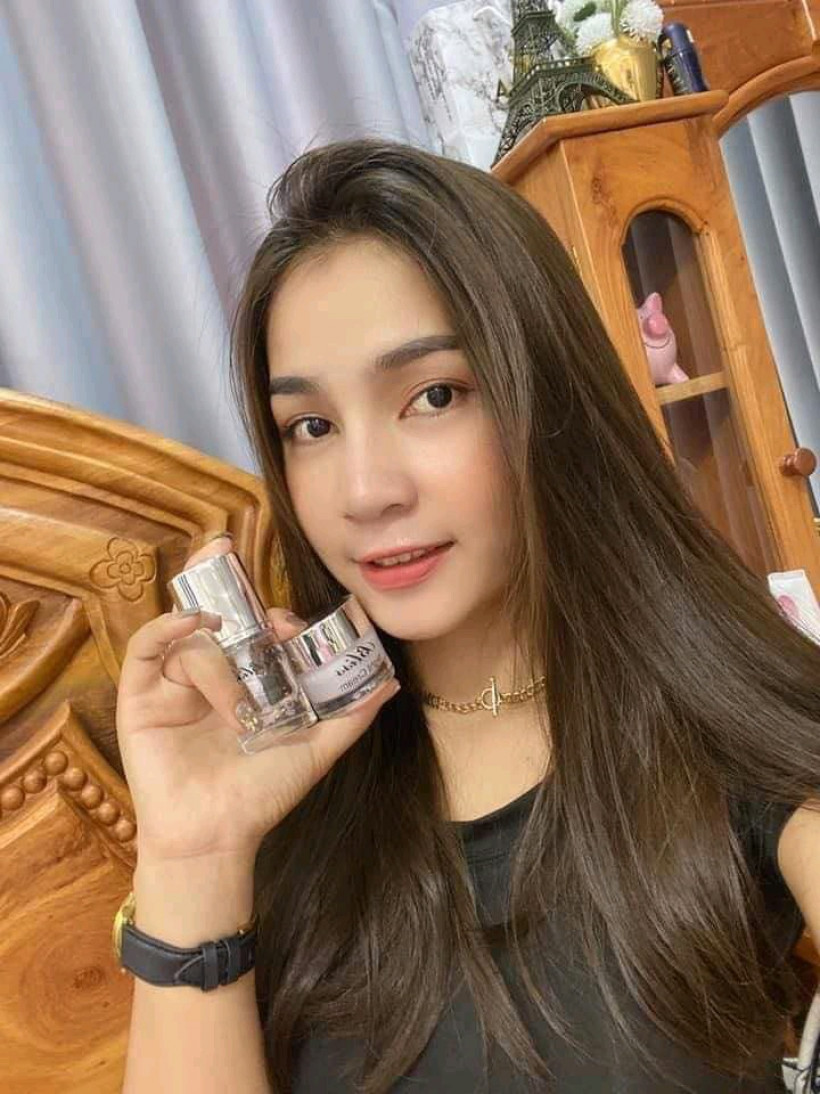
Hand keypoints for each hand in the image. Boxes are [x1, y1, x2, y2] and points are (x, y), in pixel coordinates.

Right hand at [115, 537, 398, 863]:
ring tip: (239, 708)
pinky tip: (190, 623)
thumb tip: (390, 682)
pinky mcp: (141, 696)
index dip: (270, 616)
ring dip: (219, 665)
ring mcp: (174, 684)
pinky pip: (147, 647)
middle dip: (219, 577)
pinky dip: (165, 627)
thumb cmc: (263, 794)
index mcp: (247, 682)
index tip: (288, 624)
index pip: (255, 629)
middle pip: (212, 611)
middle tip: (226, 549)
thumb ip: (351, 714)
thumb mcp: (316, 749)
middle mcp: (211, 676)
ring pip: (193, 639)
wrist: (216, 836)